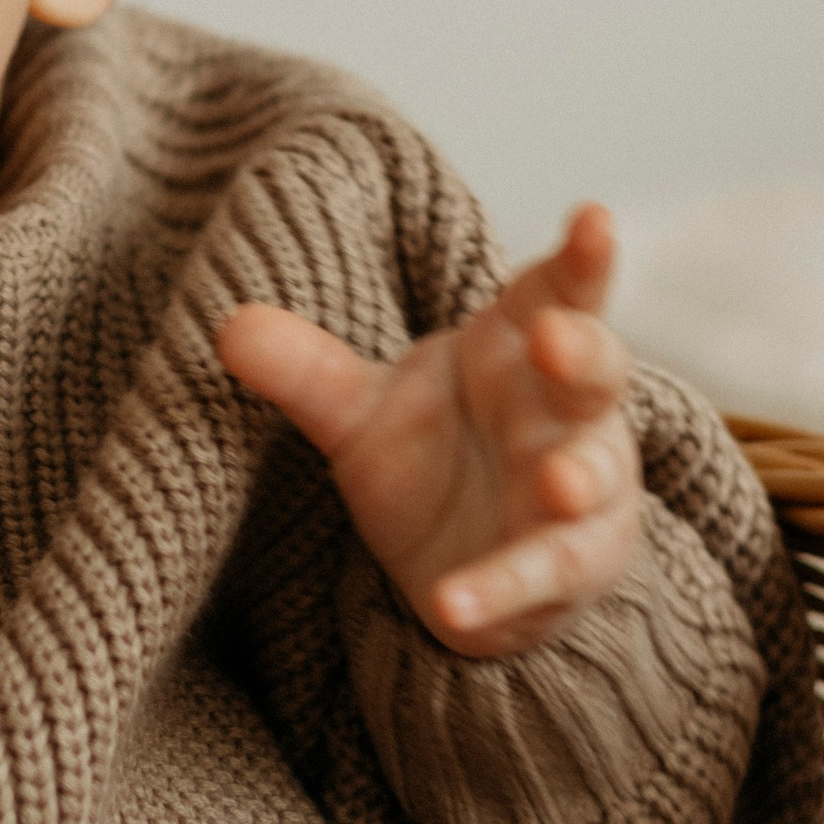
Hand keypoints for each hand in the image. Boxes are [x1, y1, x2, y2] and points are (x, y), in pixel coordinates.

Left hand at [219, 204, 640, 659]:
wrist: (461, 565)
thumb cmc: (433, 456)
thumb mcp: (360, 413)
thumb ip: (306, 371)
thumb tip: (229, 326)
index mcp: (520, 346)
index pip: (558, 292)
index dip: (581, 258)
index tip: (593, 219)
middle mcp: (565, 412)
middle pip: (594, 372)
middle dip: (582, 354)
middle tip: (554, 338)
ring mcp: (583, 489)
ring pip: (594, 475)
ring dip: (578, 477)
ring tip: (560, 482)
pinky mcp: (572, 567)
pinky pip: (543, 575)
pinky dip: (500, 590)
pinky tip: (453, 605)